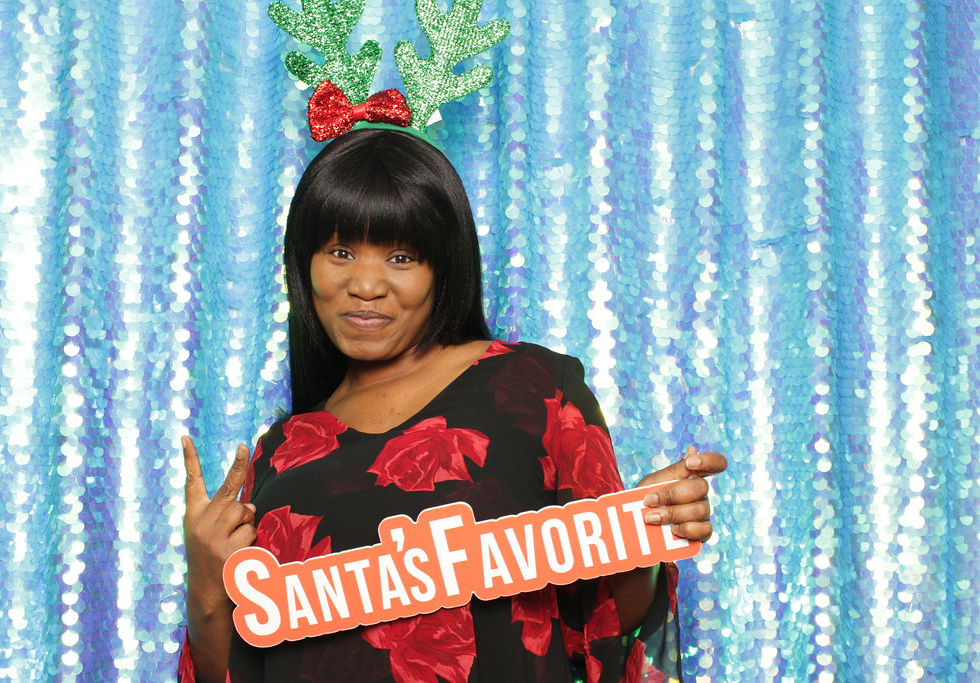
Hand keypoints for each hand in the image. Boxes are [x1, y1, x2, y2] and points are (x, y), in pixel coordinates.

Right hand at [183, 436, 256, 606]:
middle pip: (229, 491)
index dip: (189, 460)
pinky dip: (252, 541)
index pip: (191, 483)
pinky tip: (239, 555)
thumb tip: (251, 505)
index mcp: (194, 516)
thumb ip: (226, 514)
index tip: (185, 437)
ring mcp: (214, 538)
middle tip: (244, 445)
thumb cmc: (211, 557)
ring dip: (248, 523)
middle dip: (238, 466)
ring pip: (246, 513)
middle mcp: (201, 524)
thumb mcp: (208, 533)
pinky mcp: (228, 551)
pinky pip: (252, 532)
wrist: (206, 593)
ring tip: (235, 542)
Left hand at [636, 445, 726, 541]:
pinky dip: (685, 530)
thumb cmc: (645, 499)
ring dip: (672, 514)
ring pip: (699, 510)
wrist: (635, 524)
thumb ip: (674, 469)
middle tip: (649, 500)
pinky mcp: (702, 532)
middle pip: (701, 487)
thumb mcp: (653, 481)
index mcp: (691, 476)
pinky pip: (704, 530)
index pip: (715, 464)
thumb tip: (693, 449)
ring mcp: (703, 513)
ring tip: (651, 518)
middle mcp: (701, 493)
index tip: (690, 464)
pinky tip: (671, 530)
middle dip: (672, 494)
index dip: (709, 460)